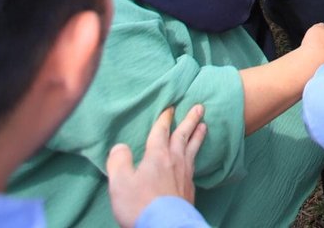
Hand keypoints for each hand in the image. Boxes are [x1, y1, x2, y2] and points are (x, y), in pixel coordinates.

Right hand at [106, 105, 206, 227]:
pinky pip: (194, 166)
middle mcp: (174, 161)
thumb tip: (120, 147)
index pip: (161, 132)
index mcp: (157, 156)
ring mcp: (185, 175)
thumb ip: (119, 161)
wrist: (164, 227)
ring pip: (192, 149)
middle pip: (183, 135)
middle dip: (190, 120)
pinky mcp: (189, 189)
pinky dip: (195, 157)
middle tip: (200, 107)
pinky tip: (194, 160)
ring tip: (204, 126)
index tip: (171, 107)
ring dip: (198, 136)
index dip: (165, 118)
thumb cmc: (140, 204)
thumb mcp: (120, 182)